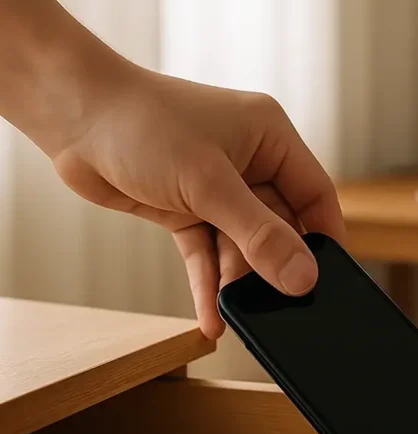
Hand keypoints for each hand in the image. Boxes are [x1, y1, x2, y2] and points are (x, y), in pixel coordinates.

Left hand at [49, 66, 345, 338]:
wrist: (71, 117)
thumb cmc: (141, 124)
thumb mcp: (208, 184)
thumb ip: (259, 234)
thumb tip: (303, 277)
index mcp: (270, 137)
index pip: (315, 193)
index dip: (325, 238)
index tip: (329, 283)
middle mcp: (249, 161)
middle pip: (278, 226)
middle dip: (274, 267)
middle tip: (280, 310)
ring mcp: (216, 187)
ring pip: (240, 245)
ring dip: (237, 281)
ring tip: (237, 317)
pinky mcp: (184, 208)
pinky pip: (206, 252)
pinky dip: (208, 282)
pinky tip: (212, 316)